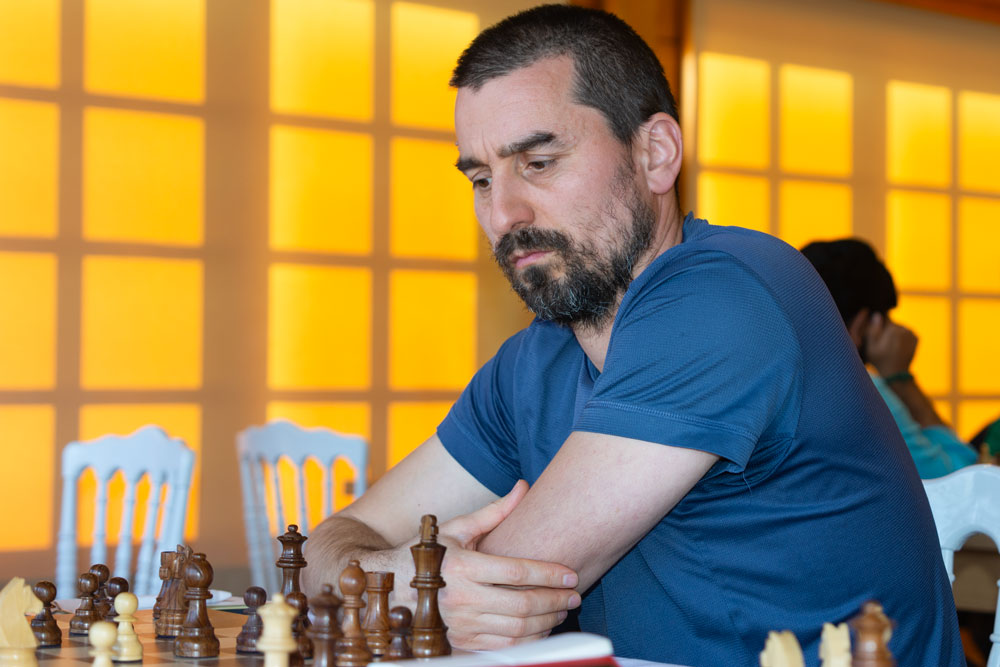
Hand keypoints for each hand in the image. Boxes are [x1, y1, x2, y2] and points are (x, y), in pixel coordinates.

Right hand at [432, 480, 581, 649]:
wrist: (390, 587)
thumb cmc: (427, 553)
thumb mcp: (457, 529)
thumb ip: (494, 513)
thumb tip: (523, 488)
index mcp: (461, 566)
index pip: (517, 573)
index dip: (549, 575)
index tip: (572, 575)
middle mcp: (460, 598)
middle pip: (522, 605)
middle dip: (555, 601)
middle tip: (574, 596)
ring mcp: (460, 625)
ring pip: (516, 630)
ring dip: (546, 622)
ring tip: (561, 610)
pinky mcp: (460, 642)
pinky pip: (503, 647)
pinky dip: (528, 640)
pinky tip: (540, 628)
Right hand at [864, 312, 917, 377]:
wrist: (896, 373)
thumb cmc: (880, 360)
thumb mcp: (871, 346)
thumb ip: (873, 329)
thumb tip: (877, 315)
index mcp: (892, 329)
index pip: (885, 319)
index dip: (879, 327)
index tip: (878, 338)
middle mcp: (904, 329)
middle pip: (893, 324)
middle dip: (888, 331)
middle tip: (884, 344)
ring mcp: (912, 334)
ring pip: (900, 328)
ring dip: (896, 334)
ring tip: (892, 346)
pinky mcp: (916, 339)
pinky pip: (907, 333)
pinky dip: (903, 337)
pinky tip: (899, 346)